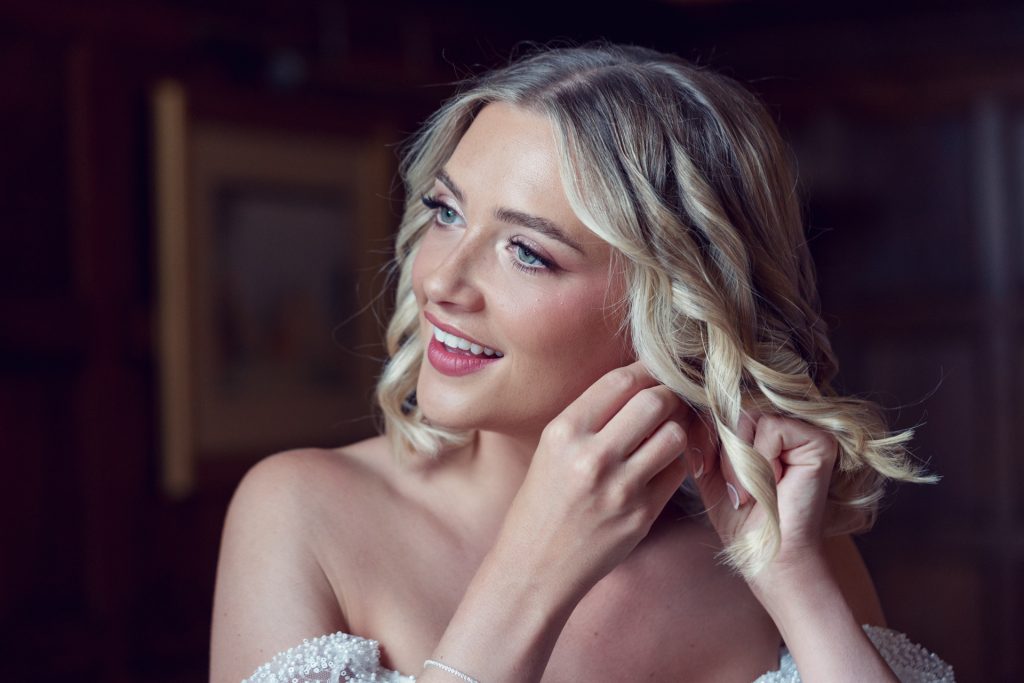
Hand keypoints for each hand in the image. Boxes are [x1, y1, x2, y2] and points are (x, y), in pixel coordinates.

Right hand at [494, 362, 691, 602]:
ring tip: (664, 436)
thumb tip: (639, 383)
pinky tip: (660, 467)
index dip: (645, 371)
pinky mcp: (641, 515)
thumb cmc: (543, 502)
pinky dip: (674, 464)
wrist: (535, 566)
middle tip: (666, 403)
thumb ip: (591, 417)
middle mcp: (591, 456)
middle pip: (654, 402)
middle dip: (668, 397)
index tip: (652, 374)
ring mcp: (620, 488)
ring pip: (674, 435)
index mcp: (564, 432)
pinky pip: (677, 473)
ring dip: (676, 430)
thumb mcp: (552, 449)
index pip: (620, 381)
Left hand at [690, 413, 837, 583]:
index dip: (705, 436)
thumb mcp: (709, 467)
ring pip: (749, 415)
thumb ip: (700, 434)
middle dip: (721, 450)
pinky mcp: (820, 440)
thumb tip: (682, 401)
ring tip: (749, 492)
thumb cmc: (740, 516)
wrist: (766, 555)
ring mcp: (805, 428)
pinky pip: (771, 427)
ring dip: (739, 459)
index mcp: (761, 426)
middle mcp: (785, 420)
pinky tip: (771, 486)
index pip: (722, 406)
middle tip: (734, 489)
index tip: (704, 472)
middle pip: (733, 407)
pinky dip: (761, 460)